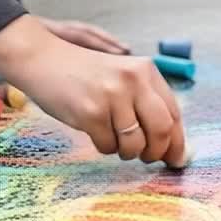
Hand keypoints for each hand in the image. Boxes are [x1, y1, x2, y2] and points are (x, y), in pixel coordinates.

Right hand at [0, 16, 187, 167]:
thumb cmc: (84, 75)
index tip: (176, 160)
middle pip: (162, 131)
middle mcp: (133, 80)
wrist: (42, 60)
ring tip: (113, 139)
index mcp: (145, 70)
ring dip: (126, 152)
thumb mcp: (121, 77)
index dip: (177, 141)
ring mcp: (112, 96)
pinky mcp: (90, 112)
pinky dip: (103, 146)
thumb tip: (172, 147)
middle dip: (156, 152)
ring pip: (135, 145)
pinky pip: (107, 147)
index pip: (174, 113)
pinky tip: (93, 130)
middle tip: (146, 158)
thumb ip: (146, 103)